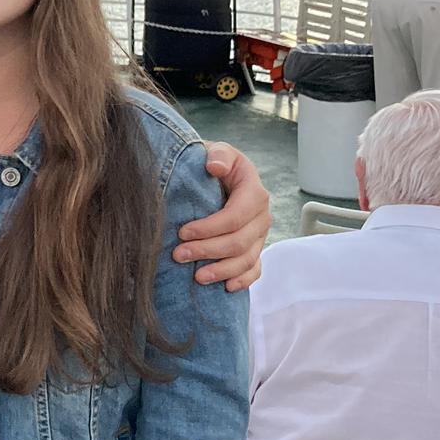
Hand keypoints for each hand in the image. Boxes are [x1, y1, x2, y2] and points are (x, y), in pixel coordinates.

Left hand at [173, 143, 269, 290]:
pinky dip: (242, 281)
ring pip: (246, 260)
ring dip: (221, 271)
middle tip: (178, 255)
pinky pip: (255, 270)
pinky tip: (226, 287)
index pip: (235, 216)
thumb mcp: (218, 152)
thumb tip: (215, 166)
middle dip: (208, 251)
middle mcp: (261, 216)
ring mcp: (260, 235)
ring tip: (196, 277)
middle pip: (239, 242)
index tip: (182, 232)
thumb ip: (219, 155)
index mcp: (254, 192)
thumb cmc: (214, 164)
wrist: (219, 175)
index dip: (209, 228)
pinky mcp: (255, 249)